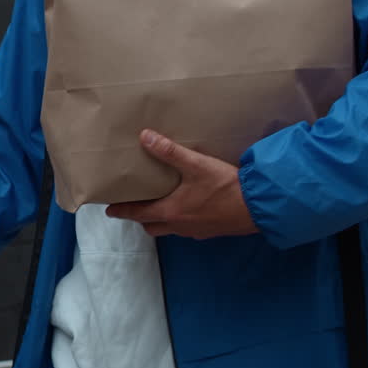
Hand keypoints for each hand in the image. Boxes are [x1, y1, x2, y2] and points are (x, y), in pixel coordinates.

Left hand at [105, 129, 257, 239]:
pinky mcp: (212, 231)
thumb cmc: (225, 187)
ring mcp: (197, 231)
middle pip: (152, 226)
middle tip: (135, 207)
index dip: (122, 211)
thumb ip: (169, 152)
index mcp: (170, 211)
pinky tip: (190, 209)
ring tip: (160, 206)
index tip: (109, 211)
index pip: (137, 213)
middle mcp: (180, 226)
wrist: (259, 207)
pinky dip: (181, 221)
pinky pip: (188, 229)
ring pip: (170, 230)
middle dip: (141, 218)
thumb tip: (145, 137)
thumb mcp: (196, 165)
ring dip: (161, 221)